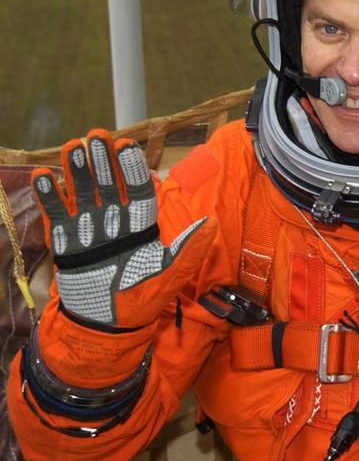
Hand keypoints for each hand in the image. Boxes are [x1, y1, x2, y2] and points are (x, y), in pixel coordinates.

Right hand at [31, 129, 213, 330]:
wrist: (104, 327)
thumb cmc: (141, 301)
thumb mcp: (169, 275)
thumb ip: (189, 249)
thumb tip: (213, 222)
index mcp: (141, 227)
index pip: (137, 191)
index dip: (132, 169)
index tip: (127, 146)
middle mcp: (115, 223)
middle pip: (108, 185)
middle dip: (103, 161)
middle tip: (96, 133)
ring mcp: (88, 231)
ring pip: (82, 194)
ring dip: (77, 171)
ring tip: (72, 146)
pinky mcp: (65, 243)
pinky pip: (57, 216)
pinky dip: (50, 197)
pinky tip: (44, 176)